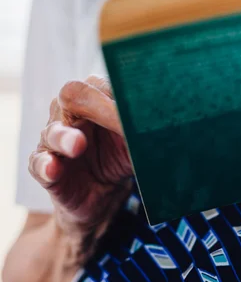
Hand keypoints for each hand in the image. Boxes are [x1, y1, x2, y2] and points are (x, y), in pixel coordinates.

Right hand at [28, 76, 132, 238]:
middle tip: (115, 121)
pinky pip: (38, 163)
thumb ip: (143, 131)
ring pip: (53, 130)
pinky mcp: (43, 167)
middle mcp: (70, 113)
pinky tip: (53, 168)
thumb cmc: (122, 157)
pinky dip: (46, 165)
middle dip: (92, 106)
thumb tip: (160, 125)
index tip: (140, 113)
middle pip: (71, 96)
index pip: (100, 86)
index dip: (118, 97)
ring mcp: (53, 139)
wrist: (105, 195)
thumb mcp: (137, 143)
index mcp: (95, 99)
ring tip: (77, 145)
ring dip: (65, 136)